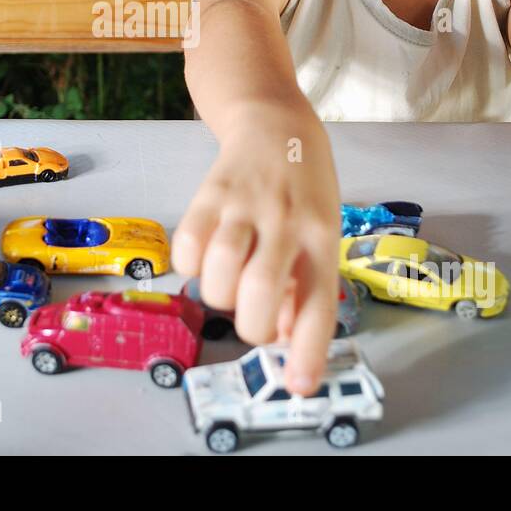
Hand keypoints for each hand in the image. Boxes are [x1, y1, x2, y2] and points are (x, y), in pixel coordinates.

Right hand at [173, 104, 340, 394]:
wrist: (275, 123)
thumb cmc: (303, 189)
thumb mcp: (321, 233)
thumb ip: (303, 284)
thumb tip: (280, 336)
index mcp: (323, 237)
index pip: (318, 304)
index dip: (307, 352)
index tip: (297, 387)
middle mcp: (287, 221)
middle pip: (260, 292)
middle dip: (250, 327)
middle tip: (252, 322)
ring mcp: (245, 205)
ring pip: (220, 270)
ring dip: (220, 296)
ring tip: (229, 284)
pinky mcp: (209, 193)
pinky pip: (187, 247)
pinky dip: (191, 267)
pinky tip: (205, 258)